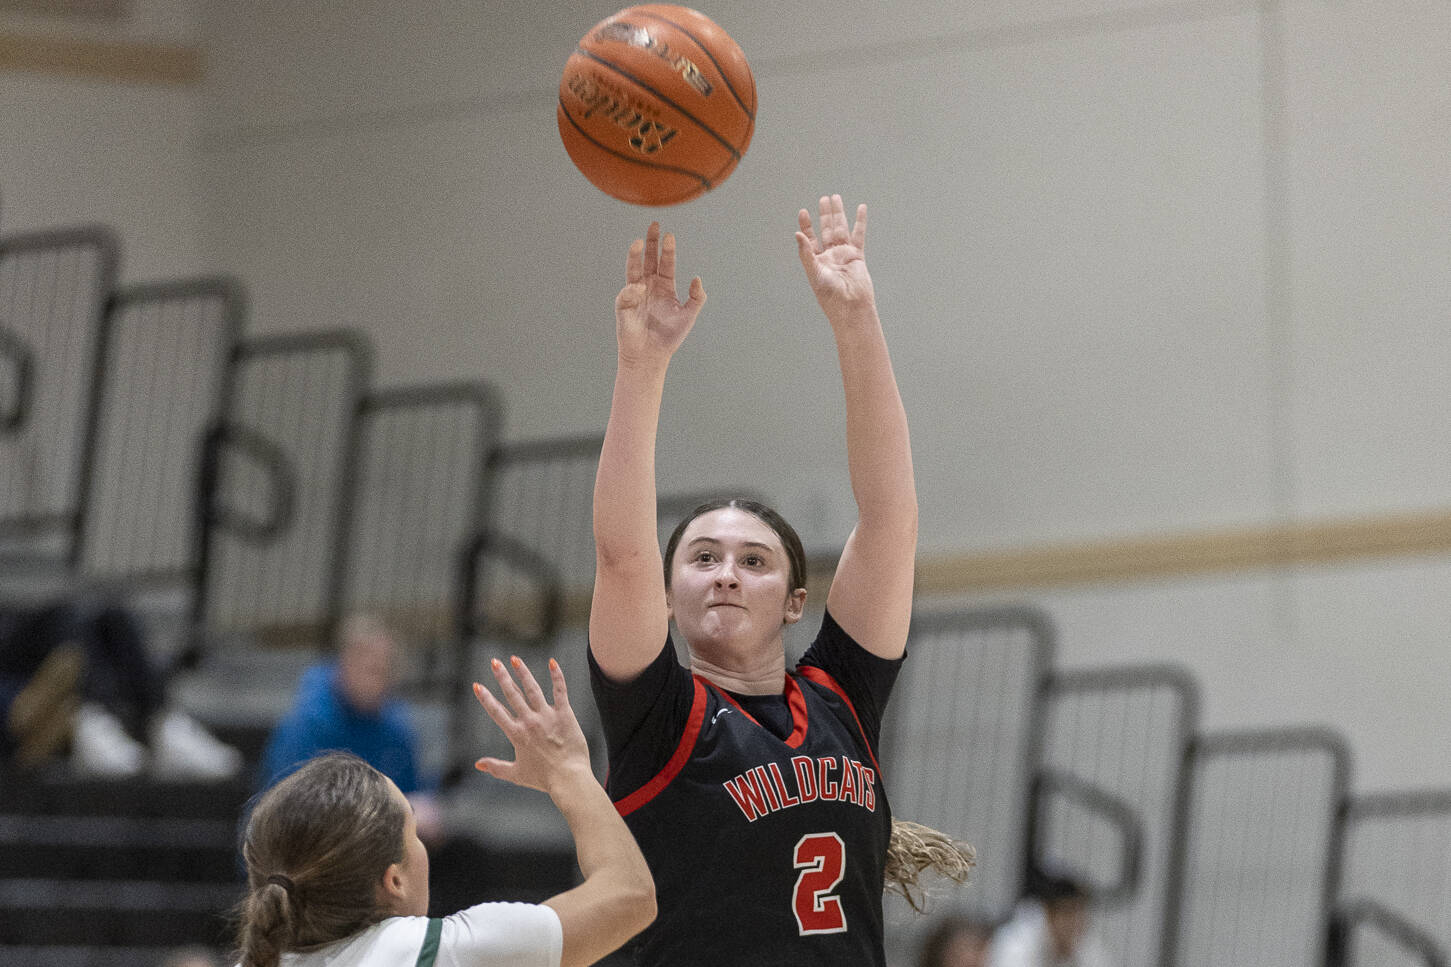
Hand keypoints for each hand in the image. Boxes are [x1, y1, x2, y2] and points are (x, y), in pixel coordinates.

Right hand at [473, 656, 592, 795]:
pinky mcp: (564, 714)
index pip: (497, 712)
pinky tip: (552, 662)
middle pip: (512, 694)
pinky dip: (557, 676)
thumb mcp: (516, 774)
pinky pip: (560, 691)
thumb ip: (496, 767)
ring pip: (532, 689)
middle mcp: (529, 722)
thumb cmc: (543, 779)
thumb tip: (477, 763)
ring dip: (523, 672)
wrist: (569, 779)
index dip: (486, 698)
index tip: (477, 685)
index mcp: (516, 734)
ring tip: (515, 659)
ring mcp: (547, 716)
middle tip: (494, 662)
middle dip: (502, 677)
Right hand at [614, 222, 705, 367]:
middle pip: (649, 259)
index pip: (666, 263)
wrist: (652, 355)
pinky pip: (627, 294)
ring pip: (633, 269)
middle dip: (652, 242)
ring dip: (635, 255)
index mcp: (665, 286)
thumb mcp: (689, 316)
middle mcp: (649, 286)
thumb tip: (697, 278)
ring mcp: (635, 294)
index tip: (669, 235)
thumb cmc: (670, 336)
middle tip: (654, 224)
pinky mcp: (624, 305)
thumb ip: (697, 297)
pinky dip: (632, 290)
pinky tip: (638, 289)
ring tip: (638, 242)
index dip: (668, 249)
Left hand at [795, 194, 874, 318]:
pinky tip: (861, 208)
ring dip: (838, 213)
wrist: (850, 305)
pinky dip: (860, 221)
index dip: (806, 225)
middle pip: (826, 230)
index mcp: (816, 261)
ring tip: (836, 198)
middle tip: (823, 199)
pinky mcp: (857, 255)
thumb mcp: (814, 272)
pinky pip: (858, 234)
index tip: (803, 211)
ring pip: (840, 229)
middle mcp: (829, 256)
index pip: (810, 238)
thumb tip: (797, 234)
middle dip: (824, 214)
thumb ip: (806, 253)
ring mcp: (844, 254)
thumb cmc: (830, 294)